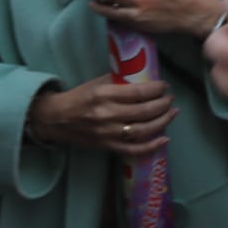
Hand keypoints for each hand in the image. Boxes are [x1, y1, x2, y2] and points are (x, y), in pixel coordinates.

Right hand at [29, 74, 176, 157]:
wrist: (55, 119)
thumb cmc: (78, 98)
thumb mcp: (97, 83)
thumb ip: (120, 81)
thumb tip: (145, 77)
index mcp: (104, 95)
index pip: (138, 92)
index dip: (156, 89)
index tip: (165, 85)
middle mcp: (107, 114)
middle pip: (144, 111)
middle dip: (163, 104)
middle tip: (170, 99)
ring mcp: (108, 133)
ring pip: (143, 130)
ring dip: (162, 122)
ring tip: (172, 113)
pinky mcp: (107, 146)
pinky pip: (133, 150)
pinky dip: (151, 146)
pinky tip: (164, 139)